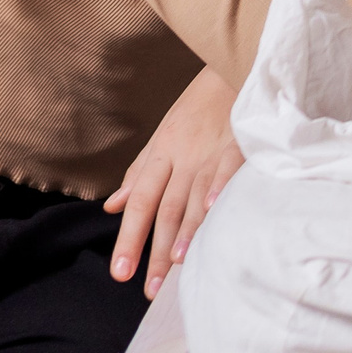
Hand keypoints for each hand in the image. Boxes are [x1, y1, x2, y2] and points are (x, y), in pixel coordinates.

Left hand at [105, 66, 242, 298]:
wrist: (232, 64)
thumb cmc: (199, 106)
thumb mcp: (163, 137)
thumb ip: (140, 173)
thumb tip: (111, 207)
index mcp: (161, 156)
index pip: (140, 204)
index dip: (129, 239)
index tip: (120, 274)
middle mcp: (182, 156)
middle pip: (165, 209)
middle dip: (157, 250)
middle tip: (151, 289)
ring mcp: (211, 149)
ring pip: (194, 195)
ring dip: (187, 229)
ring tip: (180, 264)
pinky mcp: (240, 140)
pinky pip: (229, 167)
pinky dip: (222, 188)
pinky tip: (215, 213)